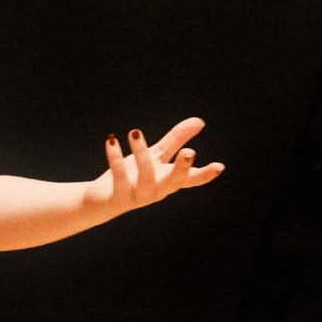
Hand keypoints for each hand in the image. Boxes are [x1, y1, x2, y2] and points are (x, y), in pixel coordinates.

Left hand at [100, 116, 223, 210]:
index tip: (219, 167)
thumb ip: (177, 139)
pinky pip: (119, 176)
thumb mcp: (157, 156)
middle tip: (190, 152)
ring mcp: (139, 195)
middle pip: (174, 181)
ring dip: (141, 154)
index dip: (205, 174)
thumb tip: (199, 121)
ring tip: (135, 131)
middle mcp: (157, 190)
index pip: (191, 179)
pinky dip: (115, 158)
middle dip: (182, 168)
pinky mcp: (118, 196)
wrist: (102, 200)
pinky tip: (112, 141)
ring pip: (145, 177)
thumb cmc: (134, 176)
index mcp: (169, 180)